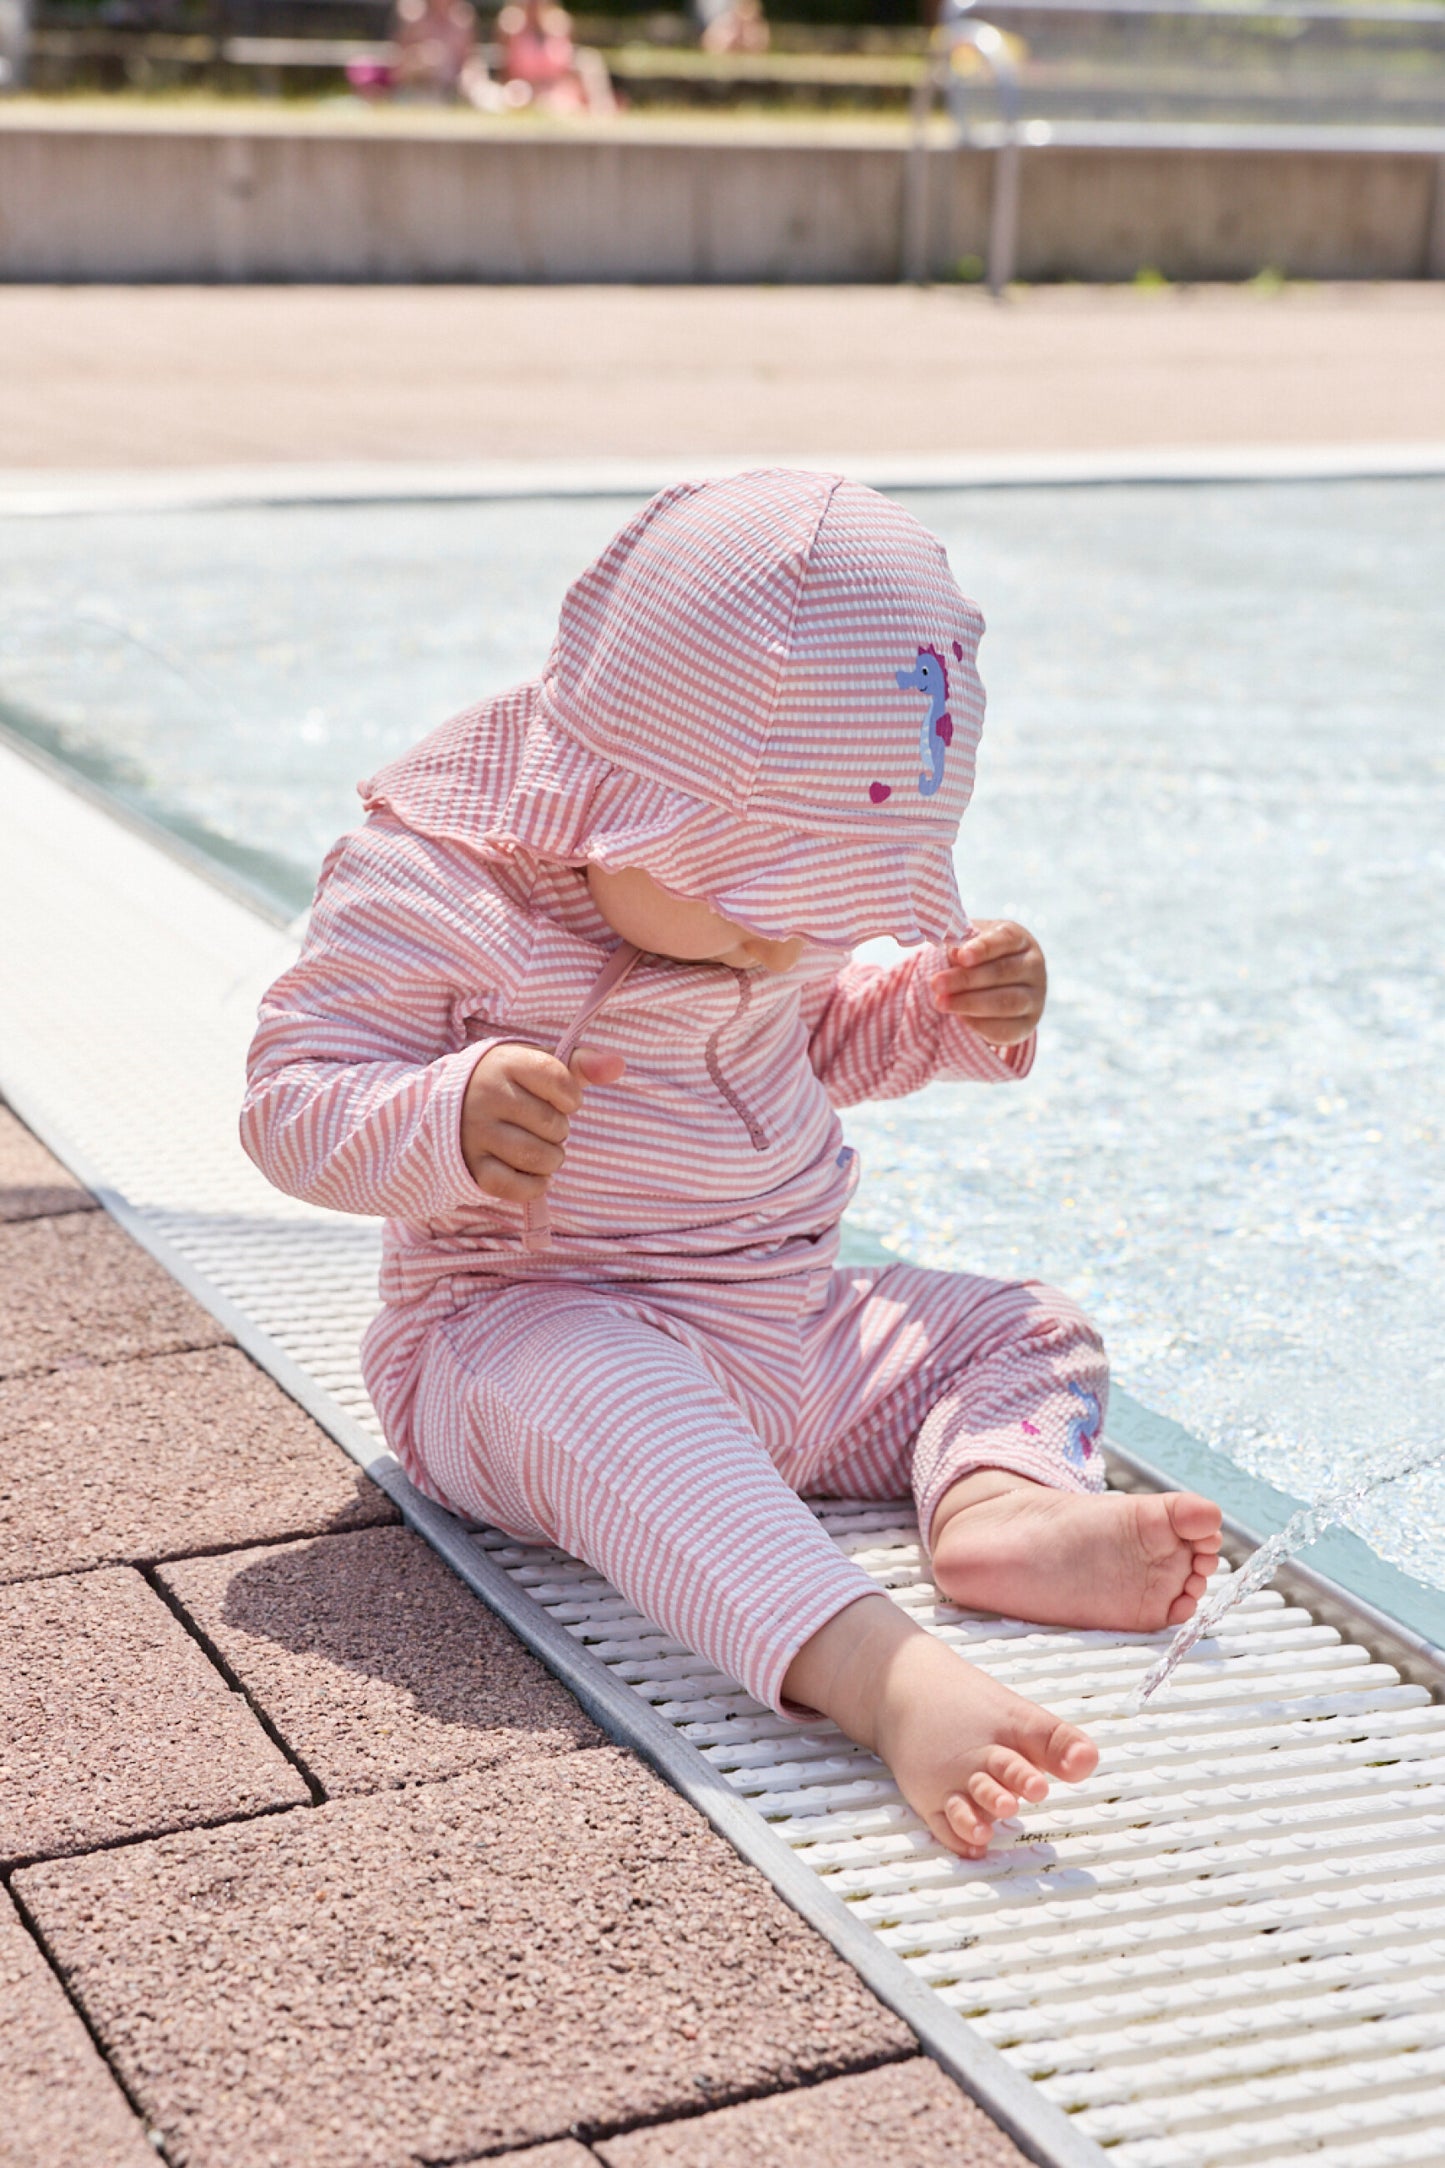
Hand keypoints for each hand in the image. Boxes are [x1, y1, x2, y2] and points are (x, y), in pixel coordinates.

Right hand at [460, 1041, 623, 1202]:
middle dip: (559, 1130)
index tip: (563, 1099)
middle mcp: (486, 1095)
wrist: (453, 1105)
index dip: (572, 1097)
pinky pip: (515, 1186)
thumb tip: (618, 1065)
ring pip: (538, 1158)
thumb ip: (580, 1063)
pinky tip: (533, 1174)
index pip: (559, 1080)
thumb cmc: (510, 1083)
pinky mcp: (472, 1166)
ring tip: (541, 1148)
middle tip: (542, 1126)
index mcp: (506, 1063)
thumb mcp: (538, 1063)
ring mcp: (476, 1133)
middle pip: (553, 1124)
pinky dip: (534, 1185)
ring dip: (552, 1159)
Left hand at [930, 918, 1046, 1046]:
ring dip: (970, 1003)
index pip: (1005, 939)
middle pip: (1002, 972)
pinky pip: (1005, 1028)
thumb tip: (954, 953)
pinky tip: (958, 1018)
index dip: (983, 948)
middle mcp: (1033, 966)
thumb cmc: (977, 957)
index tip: (961, 956)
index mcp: (1020, 940)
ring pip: (1006, 1002)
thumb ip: (961, 944)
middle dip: (966, 979)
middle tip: (936, 984)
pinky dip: (979, 1024)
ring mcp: (1035, 997)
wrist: (996, 986)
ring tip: (940, 1003)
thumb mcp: (969, 943)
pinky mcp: (1027, 1024)